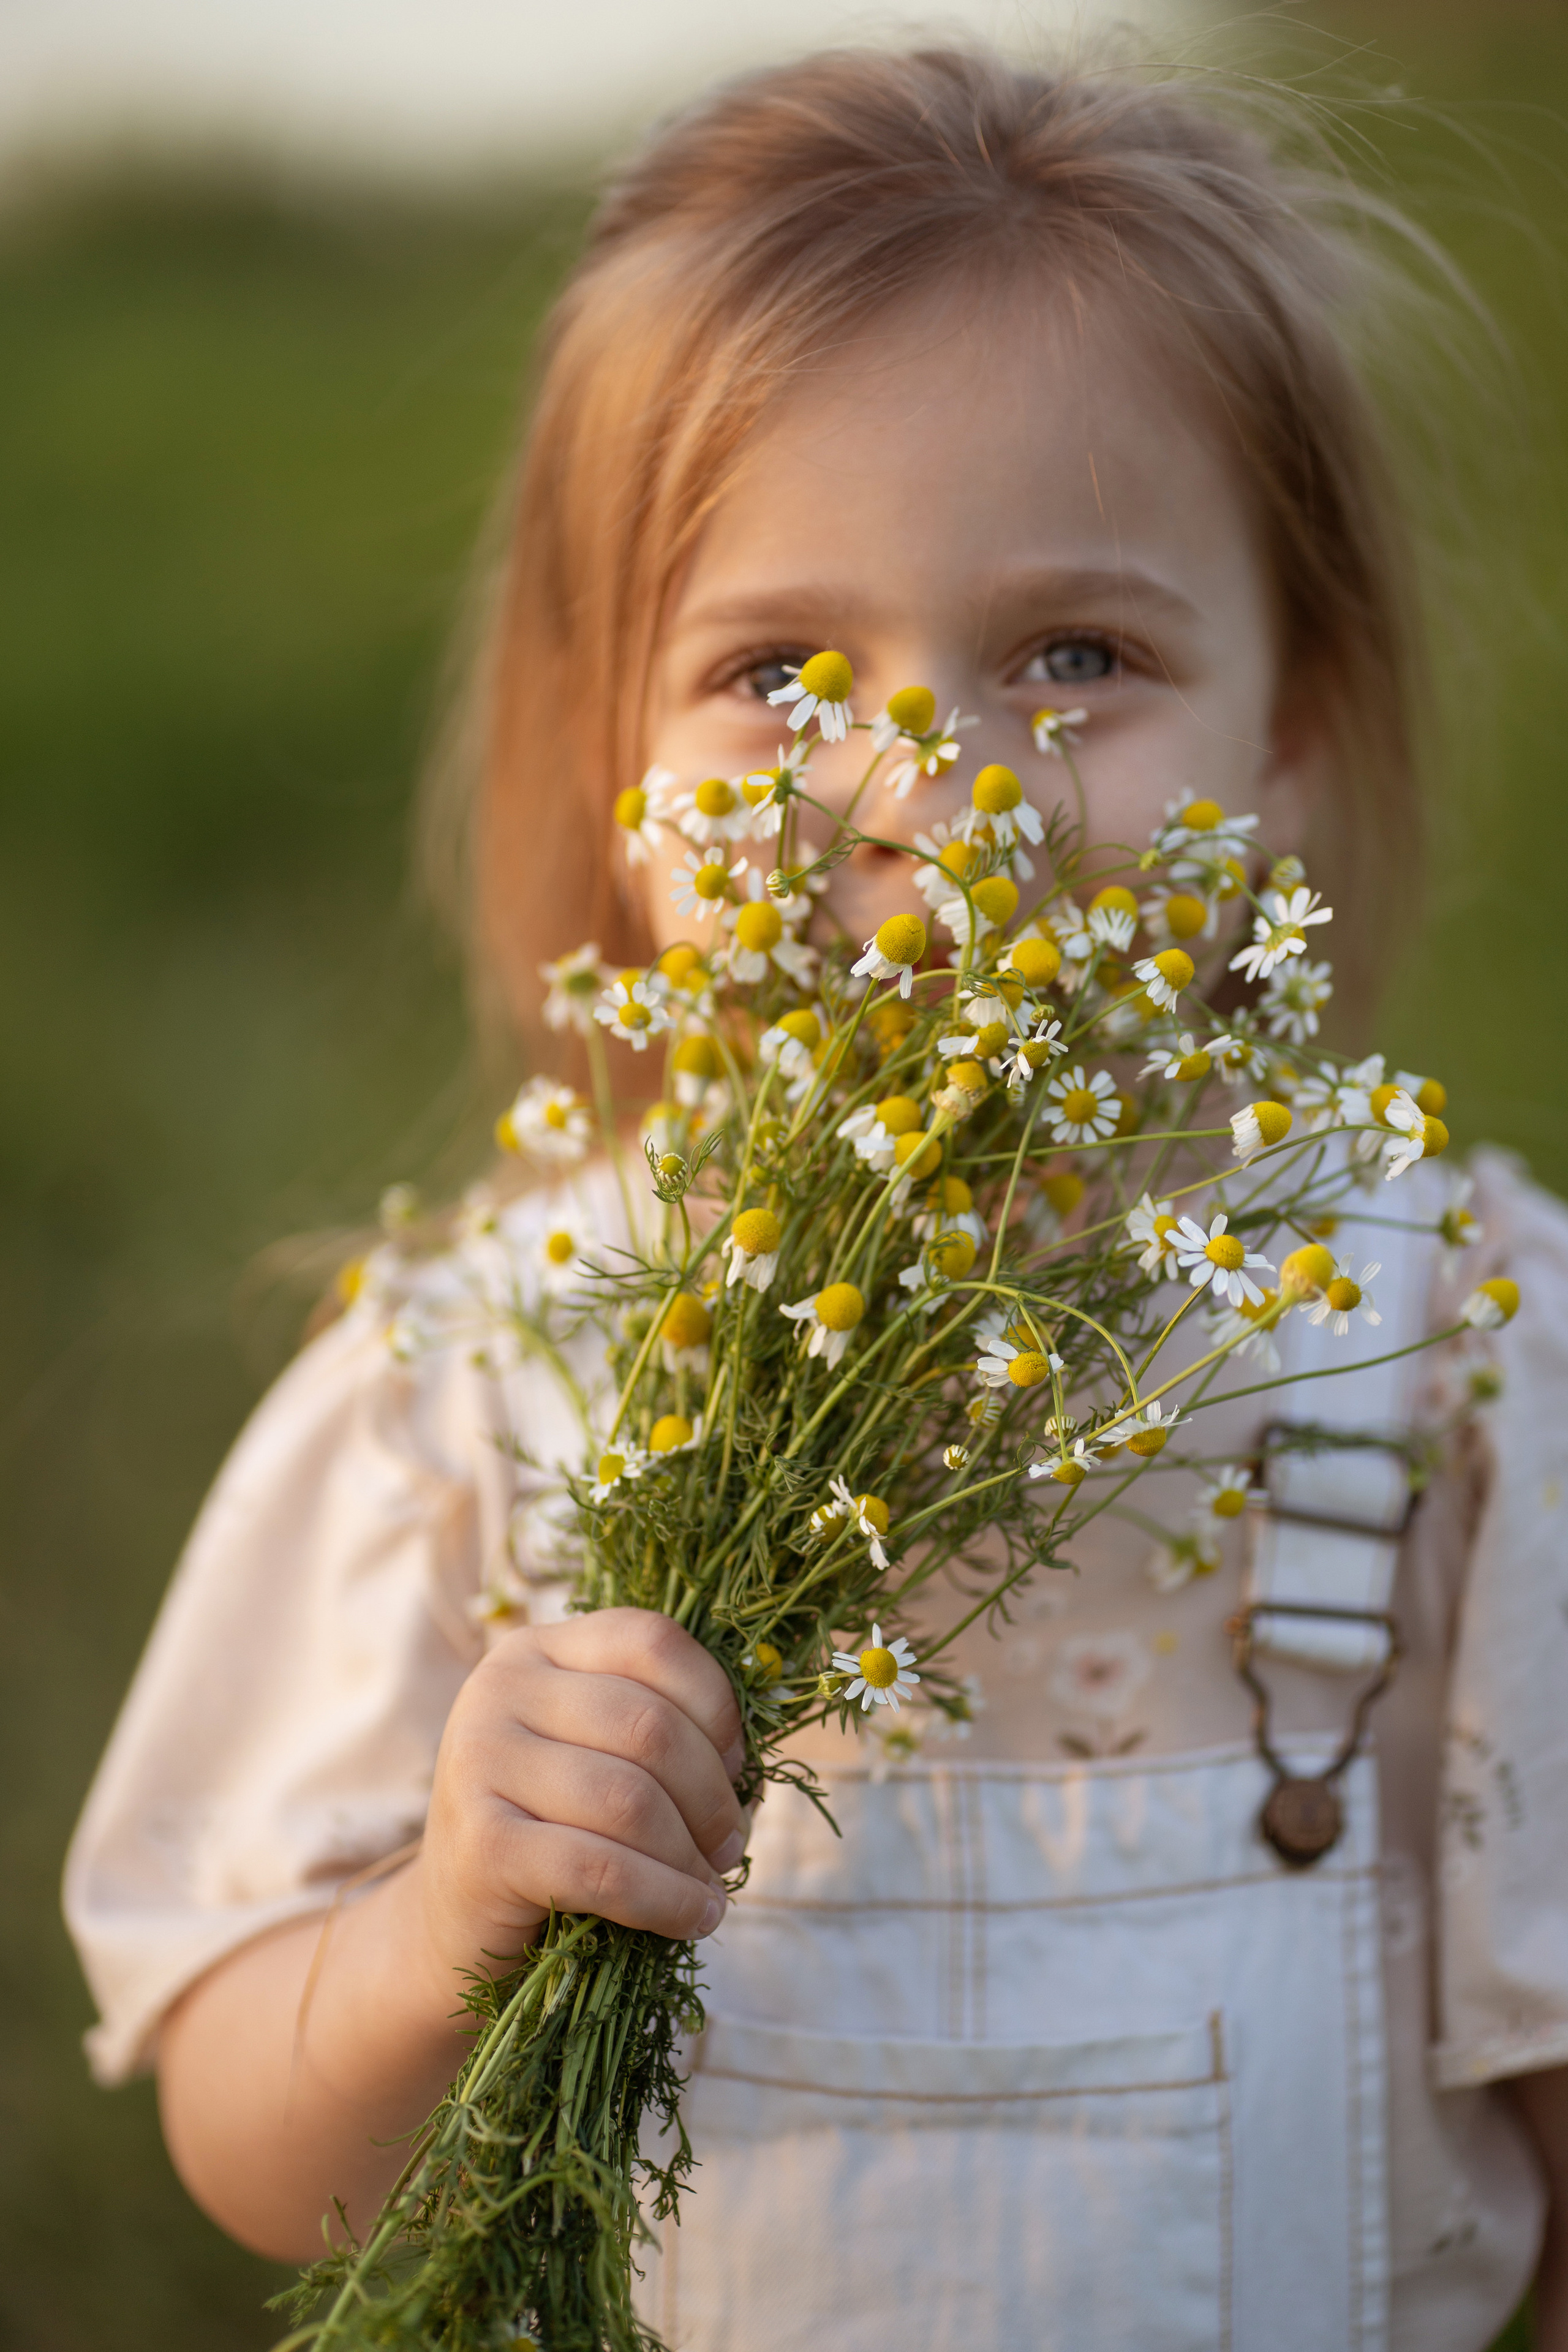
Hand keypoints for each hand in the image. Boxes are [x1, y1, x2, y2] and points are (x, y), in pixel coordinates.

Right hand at [415, 1609, 745, 1991]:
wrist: (458, 1925)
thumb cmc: (556, 1832)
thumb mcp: (600, 1758)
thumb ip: (662, 1733)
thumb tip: (750, 1761)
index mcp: (538, 1650)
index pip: (650, 1641)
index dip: (715, 1702)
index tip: (739, 1763)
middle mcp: (499, 1688)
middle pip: (648, 1725)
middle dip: (712, 1795)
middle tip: (731, 1844)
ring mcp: (480, 1761)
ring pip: (629, 1800)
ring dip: (691, 1855)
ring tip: (712, 1887)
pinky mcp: (481, 1845)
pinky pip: (601, 1868)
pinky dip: (665, 1899)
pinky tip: (693, 1918)